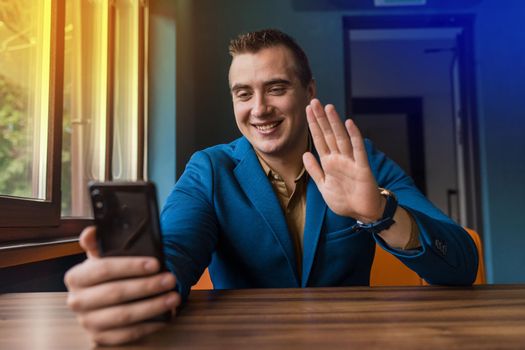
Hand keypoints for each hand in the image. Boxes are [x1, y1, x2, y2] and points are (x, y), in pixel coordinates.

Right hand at [64, 226, 180, 345]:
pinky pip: (127, 334)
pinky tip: (165, 315)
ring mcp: (87, 322)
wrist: (103, 296)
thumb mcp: (101, 255)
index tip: (155, 263)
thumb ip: (97, 243)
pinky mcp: (100, 338)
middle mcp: (77, 301)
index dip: (131, 266)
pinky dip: (148, 325)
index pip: (104, 269)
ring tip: (174, 297)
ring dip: (153, 306)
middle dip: (147, 286)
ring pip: (124, 316)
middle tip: (170, 279)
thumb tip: (92, 231)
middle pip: (115, 293)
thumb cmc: (108, 273)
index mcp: (75, 277)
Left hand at [303, 99, 384, 222]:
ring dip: (335, 123)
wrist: (363, 213)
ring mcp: (351, 161)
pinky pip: (357, 150)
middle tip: (313, 101)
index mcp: (329, 162)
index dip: (313, 125)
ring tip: (328, 107)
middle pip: (328, 135)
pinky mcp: (362, 168)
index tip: (307, 111)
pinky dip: (354, 136)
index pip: (319, 140)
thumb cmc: (345, 200)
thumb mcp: (323, 186)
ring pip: (341, 138)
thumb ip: (315, 170)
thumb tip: (304, 154)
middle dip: (321, 119)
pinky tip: (349, 123)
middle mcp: (339, 158)